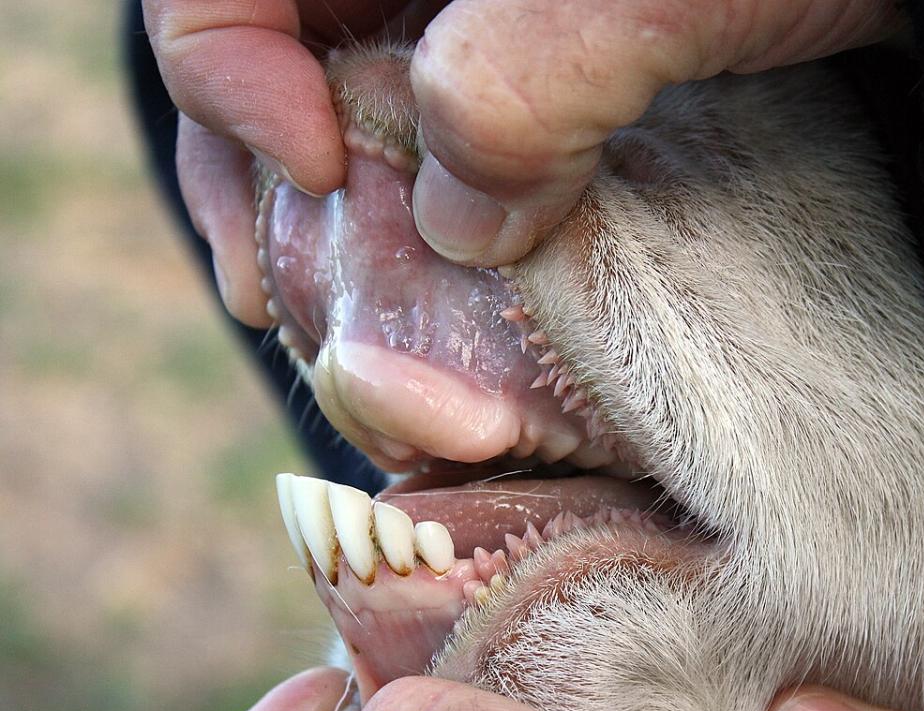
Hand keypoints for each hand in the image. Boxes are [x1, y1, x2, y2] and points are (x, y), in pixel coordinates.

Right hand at [144, 0, 901, 325]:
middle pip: (266, 35)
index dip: (226, 59)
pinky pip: (415, 130)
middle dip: (254, 159)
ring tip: (313, 303)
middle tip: (281, 290)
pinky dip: (396, 205)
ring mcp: (472, 8)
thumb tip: (453, 221)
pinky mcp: (523, 63)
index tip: (310, 164)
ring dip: (317, 200)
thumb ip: (534, 81)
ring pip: (332, 90)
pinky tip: (414, 274)